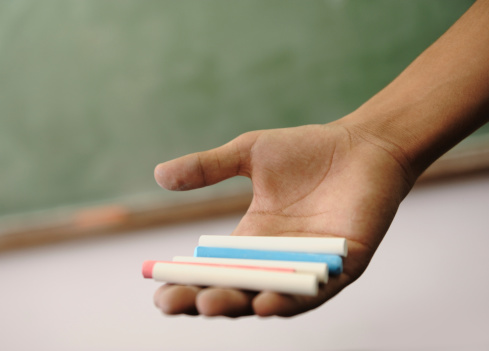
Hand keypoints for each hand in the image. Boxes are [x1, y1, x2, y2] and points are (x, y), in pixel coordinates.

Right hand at [153, 120, 414, 316]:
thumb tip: (158, 175)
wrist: (361, 144)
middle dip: (203, 299)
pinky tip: (266, 303)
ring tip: (209, 303)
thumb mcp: (248, 154)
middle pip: (234, 290)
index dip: (185, 282)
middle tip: (174, 303)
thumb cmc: (307, 150)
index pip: (213, 270)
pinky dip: (290, 300)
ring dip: (239, 304)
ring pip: (269, 297)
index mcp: (251, 240)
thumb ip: (208, 167)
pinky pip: (315, 292)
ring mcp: (308, 267)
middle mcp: (276, 260)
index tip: (157, 288)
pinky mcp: (343, 266)